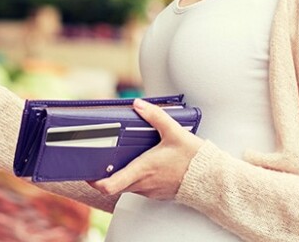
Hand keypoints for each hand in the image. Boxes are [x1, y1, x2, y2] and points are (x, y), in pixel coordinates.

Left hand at [88, 99, 202, 199]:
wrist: (211, 178)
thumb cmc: (193, 159)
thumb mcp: (174, 132)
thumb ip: (155, 116)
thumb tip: (138, 104)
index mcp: (142, 170)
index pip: (109, 185)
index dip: (93, 180)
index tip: (86, 171)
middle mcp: (143, 184)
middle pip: (115, 183)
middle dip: (105, 172)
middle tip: (100, 157)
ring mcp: (150, 191)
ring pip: (127, 185)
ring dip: (122, 173)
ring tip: (122, 156)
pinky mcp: (157, 193)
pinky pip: (140, 186)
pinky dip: (136, 176)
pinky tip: (143, 163)